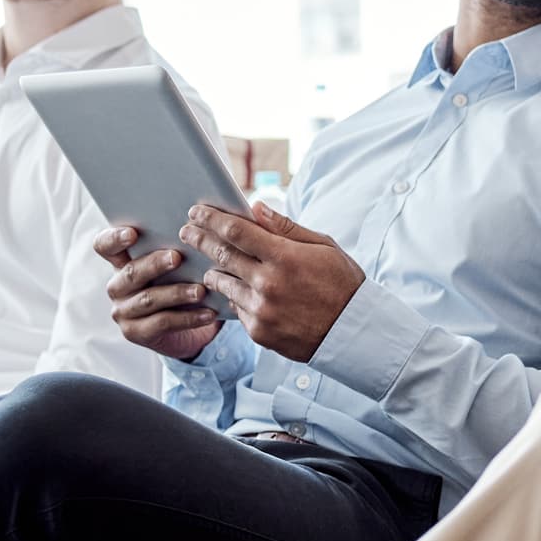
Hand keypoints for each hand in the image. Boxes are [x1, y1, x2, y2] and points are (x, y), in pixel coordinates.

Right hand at [98, 225, 221, 361]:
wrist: (191, 331)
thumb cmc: (185, 285)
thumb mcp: (182, 266)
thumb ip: (181, 246)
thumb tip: (202, 224)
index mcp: (123, 262)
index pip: (104, 246)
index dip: (113, 238)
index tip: (132, 233)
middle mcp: (118, 285)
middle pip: (130, 272)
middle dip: (154, 264)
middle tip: (177, 257)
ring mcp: (124, 310)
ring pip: (148, 298)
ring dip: (176, 293)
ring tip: (201, 291)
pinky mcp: (135, 332)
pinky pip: (162, 322)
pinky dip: (188, 318)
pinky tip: (209, 313)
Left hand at [177, 202, 365, 363]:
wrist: (353, 332)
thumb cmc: (342, 283)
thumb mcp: (323, 247)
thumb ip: (286, 228)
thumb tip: (256, 208)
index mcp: (286, 257)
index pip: (236, 231)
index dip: (211, 219)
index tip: (197, 211)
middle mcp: (268, 284)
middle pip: (221, 254)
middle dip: (200, 239)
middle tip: (187, 231)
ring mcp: (261, 310)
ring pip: (221, 283)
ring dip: (213, 270)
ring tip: (210, 264)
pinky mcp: (258, 331)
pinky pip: (235, 308)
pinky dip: (233, 296)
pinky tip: (236, 291)